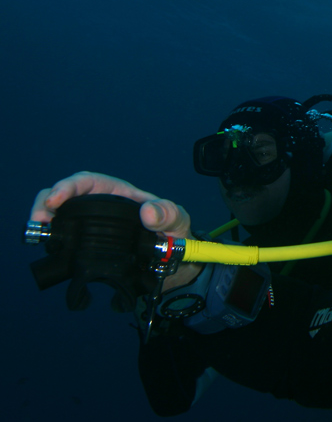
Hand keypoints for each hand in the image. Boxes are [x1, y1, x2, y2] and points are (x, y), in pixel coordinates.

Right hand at [31, 171, 191, 238]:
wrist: (174, 264)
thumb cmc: (175, 233)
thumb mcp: (178, 220)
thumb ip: (168, 214)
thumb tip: (147, 212)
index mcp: (118, 194)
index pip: (88, 182)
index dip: (69, 186)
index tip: (57, 199)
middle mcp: (101, 208)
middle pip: (65, 197)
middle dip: (46, 202)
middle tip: (39, 220)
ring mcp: (92, 227)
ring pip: (59, 217)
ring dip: (44, 222)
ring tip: (38, 233)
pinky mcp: (88, 247)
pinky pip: (65, 240)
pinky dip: (52, 242)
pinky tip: (49, 248)